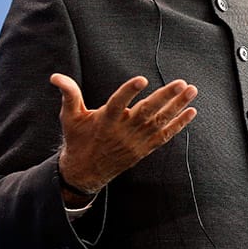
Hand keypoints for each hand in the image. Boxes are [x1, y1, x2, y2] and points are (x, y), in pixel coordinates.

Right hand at [51, 73, 197, 197]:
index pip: (118, 103)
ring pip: (160, 121)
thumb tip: (55, 77)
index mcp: (105, 120)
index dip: (129, 91)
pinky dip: (179, 124)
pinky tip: (191, 111)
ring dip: (178, 106)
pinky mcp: (145, 148)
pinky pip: (165, 135)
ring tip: (192, 90)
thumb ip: (69, 95)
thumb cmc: (78, 139)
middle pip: (147, 111)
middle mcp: (124, 130)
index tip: (141, 79)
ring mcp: (137, 140)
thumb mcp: (70, 117)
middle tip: (182, 83)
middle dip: (166, 97)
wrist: (86, 171)